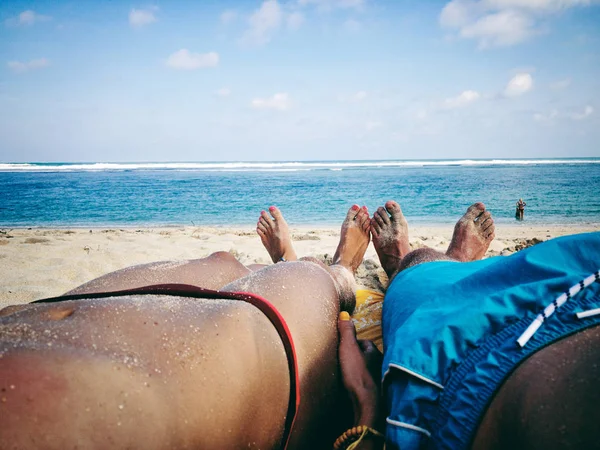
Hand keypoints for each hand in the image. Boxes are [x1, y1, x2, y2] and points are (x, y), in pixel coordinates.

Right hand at [337, 312, 382, 429]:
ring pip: (367, 370)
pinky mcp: (375, 393)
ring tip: (347, 373)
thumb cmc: (357, 374)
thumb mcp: (348, 348)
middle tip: (344, 359)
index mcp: (375, 352)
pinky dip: (360, 383)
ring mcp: (379, 380)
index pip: (364, 343)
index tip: (344, 346)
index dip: (353, 343)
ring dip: (359, 370)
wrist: (366, 404)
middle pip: (366, 357)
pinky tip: (352, 386)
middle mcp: (380, 365)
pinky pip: (366, 383)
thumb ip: (346, 331)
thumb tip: (344, 313)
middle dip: (357, 357)